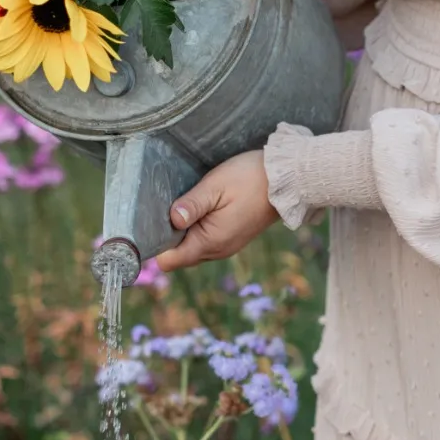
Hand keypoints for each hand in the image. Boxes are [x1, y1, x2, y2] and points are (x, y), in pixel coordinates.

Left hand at [157, 150, 277, 271]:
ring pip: (191, 249)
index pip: (168, 261)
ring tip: (184, 205)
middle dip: (168, 238)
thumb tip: (171, 220)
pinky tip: (200, 208)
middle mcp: (217, 251)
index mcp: (210, 242)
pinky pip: (205, 242)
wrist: (288, 179)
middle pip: (178, 256)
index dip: (155, 245)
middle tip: (167, 208)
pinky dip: (197, 230)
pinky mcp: (232, 238)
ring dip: (183, 233)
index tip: (151, 222)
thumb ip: (192, 204)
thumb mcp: (216, 185)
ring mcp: (226, 246)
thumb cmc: (250, 178)